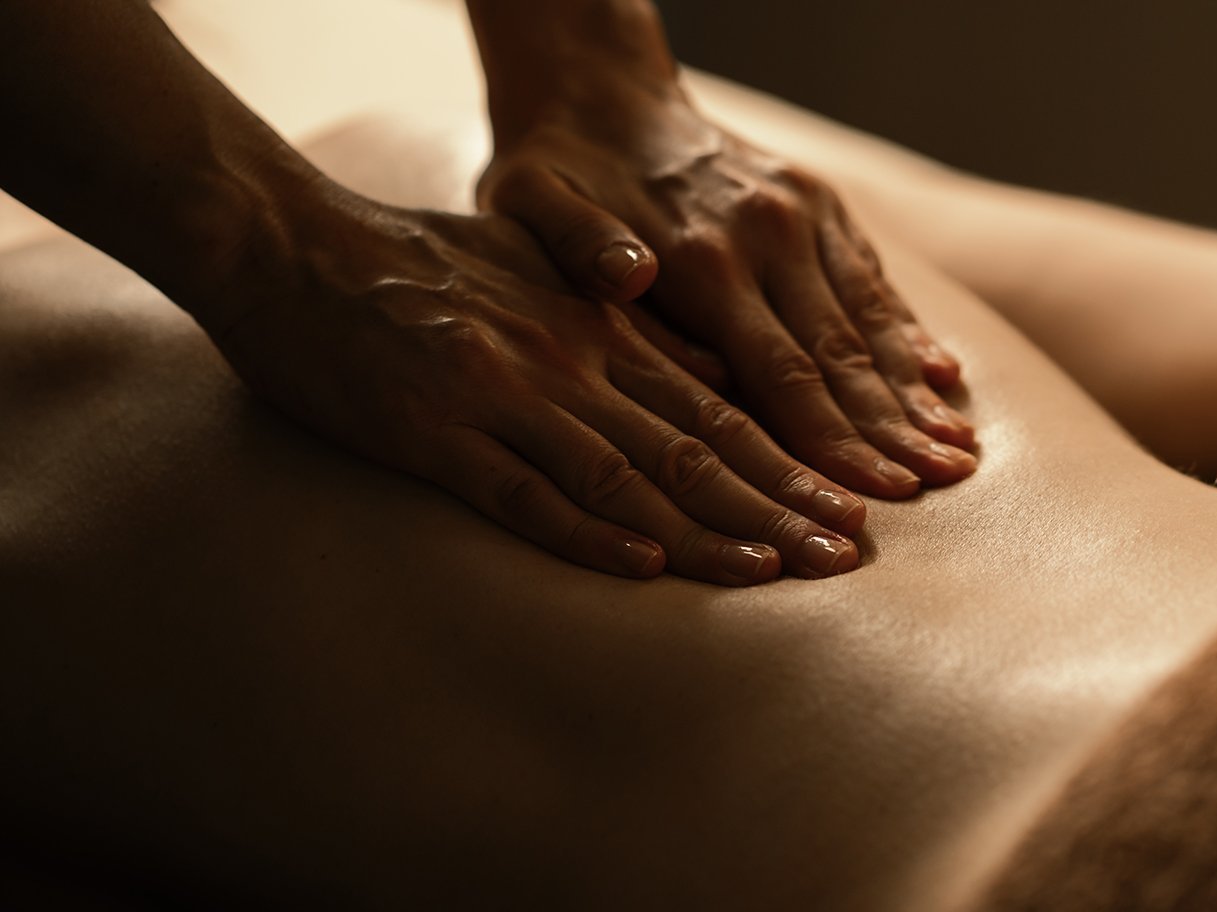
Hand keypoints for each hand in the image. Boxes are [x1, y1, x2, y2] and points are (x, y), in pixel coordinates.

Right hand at [205, 189, 864, 584]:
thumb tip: (711, 374)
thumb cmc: (424, 265)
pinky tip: (643, 566)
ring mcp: (502, 398)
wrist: (296, 246)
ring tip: (775, 571)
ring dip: (705, 526)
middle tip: (844, 554)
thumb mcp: (541, 275)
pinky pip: (520, 493)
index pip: (718, 409)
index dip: (788, 464)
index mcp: (599, 332)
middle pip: (693, 447)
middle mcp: (568, 364)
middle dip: (776, 505)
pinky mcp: (433, 432)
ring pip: (625, 473)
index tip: (847, 509)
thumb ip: (624, 325)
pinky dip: (584, 532)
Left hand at [476, 48, 976, 499]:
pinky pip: (871, 279)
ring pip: (868, 319)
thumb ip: (579, 246)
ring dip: (915, 390)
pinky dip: (907, 331)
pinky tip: (944, 375)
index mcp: (700, 256)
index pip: (781, 371)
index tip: (877, 494)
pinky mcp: (820, 204)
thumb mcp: (532, 202)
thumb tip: (628, 278)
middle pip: (841, 355)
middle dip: (893, 431)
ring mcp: (802, 215)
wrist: (604, 92)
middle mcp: (766, 234)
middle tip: (941, 485)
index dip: (832, 440)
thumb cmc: (558, 172)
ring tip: (959, 451)